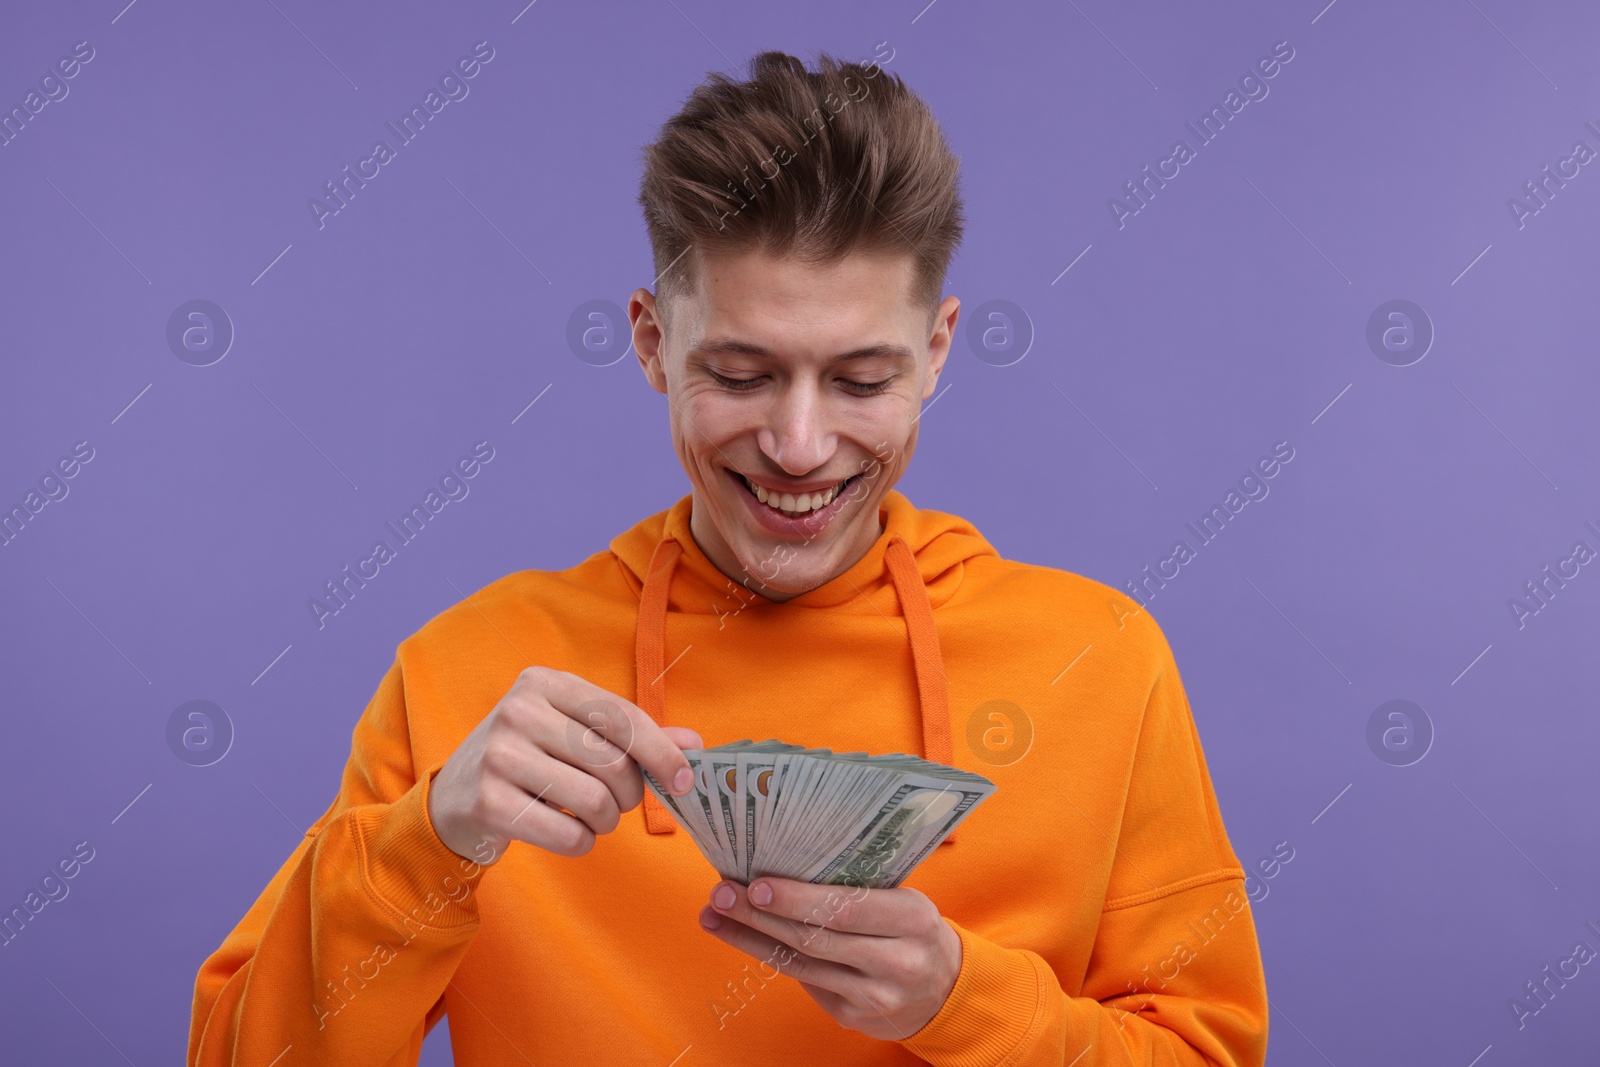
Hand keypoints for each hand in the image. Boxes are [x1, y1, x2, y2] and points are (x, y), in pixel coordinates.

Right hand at [428, 666, 701, 864]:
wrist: (453, 800)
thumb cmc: (530, 761)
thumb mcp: (574, 734)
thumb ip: (634, 737)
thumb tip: (694, 744)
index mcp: (545, 683)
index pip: (621, 716)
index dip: (661, 751)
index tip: (684, 780)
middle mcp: (519, 711)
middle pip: (612, 762)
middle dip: (629, 795)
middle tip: (618, 804)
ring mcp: (500, 755)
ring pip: (594, 801)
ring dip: (606, 822)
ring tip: (592, 818)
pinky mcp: (489, 803)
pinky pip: (568, 835)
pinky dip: (582, 843)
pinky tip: (568, 834)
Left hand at [698, 876, 961, 1040]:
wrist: (943, 988)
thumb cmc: (911, 928)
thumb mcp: (904, 899)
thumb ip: (859, 885)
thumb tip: (785, 856)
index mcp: (914, 919)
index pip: (848, 908)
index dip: (798, 899)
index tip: (756, 883)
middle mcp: (897, 962)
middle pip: (815, 937)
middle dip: (760, 915)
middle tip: (721, 893)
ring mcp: (874, 996)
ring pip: (800, 964)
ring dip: (751, 937)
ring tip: (714, 913)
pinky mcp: (853, 1016)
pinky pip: (803, 982)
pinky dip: (770, 955)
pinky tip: (743, 936)